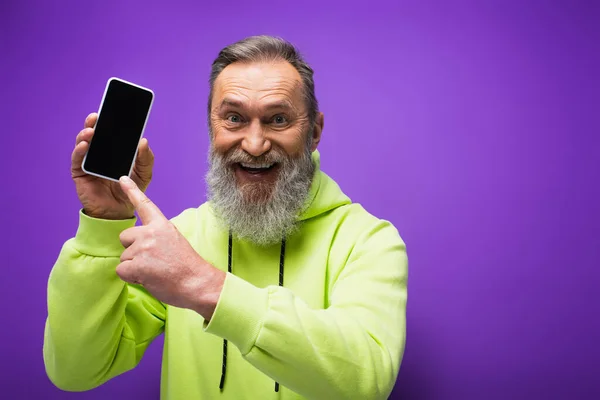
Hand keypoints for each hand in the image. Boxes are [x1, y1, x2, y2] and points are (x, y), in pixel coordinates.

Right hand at [71, 113, 154, 219]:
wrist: (118, 213)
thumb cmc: (130, 191)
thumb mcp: (144, 174)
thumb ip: (146, 159)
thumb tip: (144, 141)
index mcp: (114, 151)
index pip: (110, 132)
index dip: (109, 120)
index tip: (112, 108)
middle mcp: (99, 153)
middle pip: (95, 134)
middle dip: (95, 123)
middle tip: (98, 115)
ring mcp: (88, 163)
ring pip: (83, 143)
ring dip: (85, 134)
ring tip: (92, 130)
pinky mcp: (80, 174)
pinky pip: (77, 160)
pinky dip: (79, 151)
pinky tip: (85, 145)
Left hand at [116, 176, 224, 319]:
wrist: (197, 283)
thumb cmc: (187, 268)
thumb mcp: (174, 242)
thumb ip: (157, 237)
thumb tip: (140, 244)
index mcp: (162, 225)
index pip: (145, 205)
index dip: (132, 191)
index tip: (123, 179)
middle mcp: (151, 233)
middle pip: (125, 237)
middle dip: (132, 250)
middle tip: (152, 261)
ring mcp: (143, 248)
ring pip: (124, 257)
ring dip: (134, 267)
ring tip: (155, 271)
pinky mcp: (138, 264)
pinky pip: (121, 271)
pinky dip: (131, 277)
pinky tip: (148, 278)